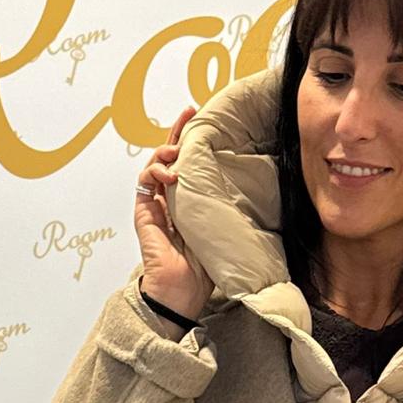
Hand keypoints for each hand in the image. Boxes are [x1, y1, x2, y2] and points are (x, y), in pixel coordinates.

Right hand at [134, 107, 213, 319]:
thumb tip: (259, 187)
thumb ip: (229, 206)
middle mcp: (170, 199)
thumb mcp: (223, 227)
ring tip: (180, 151)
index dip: (194, 141)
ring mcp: (155, 204)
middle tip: (190, 112)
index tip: (204, 120)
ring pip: (155, 163)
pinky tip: (172, 175)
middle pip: (169, 156)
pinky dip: (156, 171)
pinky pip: (145, 180)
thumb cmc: (205, 268)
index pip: (190, 164)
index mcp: (189, 202)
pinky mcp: (144, 212)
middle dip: (178, 131)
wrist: (182, 290)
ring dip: (166, 150)